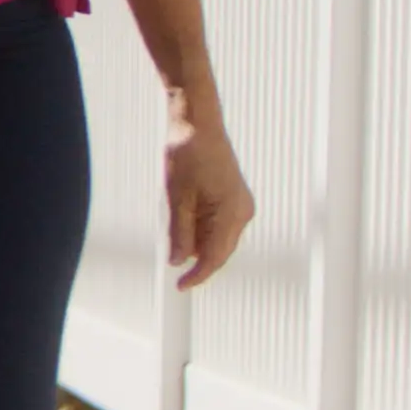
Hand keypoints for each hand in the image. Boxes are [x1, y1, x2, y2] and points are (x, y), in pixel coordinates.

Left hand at [166, 103, 259, 285]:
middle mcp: (242, 211)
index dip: (197, 275)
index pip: (215, 257)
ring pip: (215, 237)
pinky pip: (216, 223)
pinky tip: (183, 205)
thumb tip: (178, 261)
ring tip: (176, 206)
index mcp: (233, 213)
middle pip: (217, 249)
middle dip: (193, 252)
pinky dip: (198, 224)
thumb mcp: (177, 198)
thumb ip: (179, 233)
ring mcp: (239, 205)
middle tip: (169, 240)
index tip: (179, 286)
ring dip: (193, 235)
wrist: (198, 123)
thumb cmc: (188, 154)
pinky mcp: (232, 199)